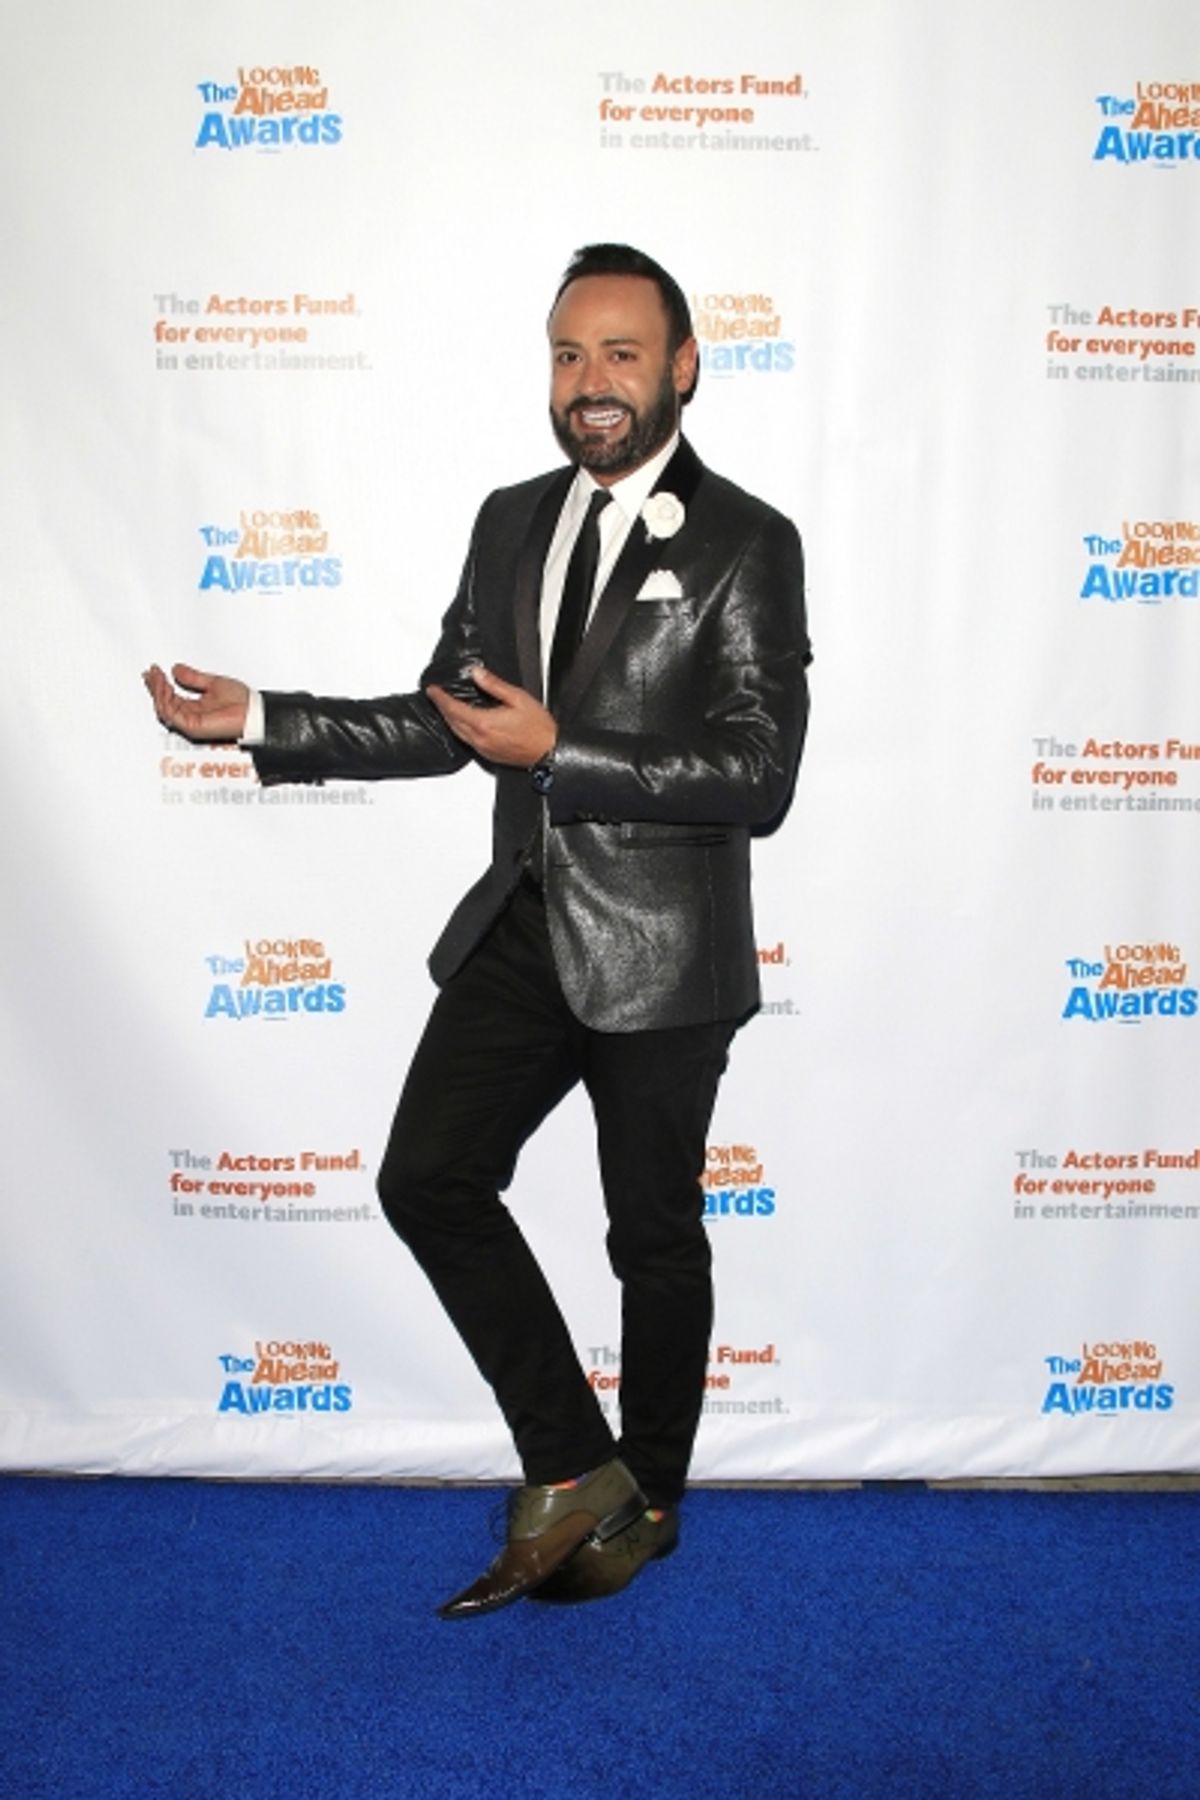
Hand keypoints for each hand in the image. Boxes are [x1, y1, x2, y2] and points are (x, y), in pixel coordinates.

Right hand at [143, 662, 249, 742]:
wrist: (253, 713)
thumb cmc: (242, 702)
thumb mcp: (213, 683)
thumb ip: (193, 678)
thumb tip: (177, 670)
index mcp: (195, 708)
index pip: (171, 697)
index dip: (160, 684)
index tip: (155, 670)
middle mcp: (191, 716)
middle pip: (164, 703)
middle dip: (155, 686)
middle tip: (151, 672)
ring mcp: (191, 723)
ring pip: (164, 708)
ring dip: (158, 691)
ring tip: (157, 676)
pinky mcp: (193, 727)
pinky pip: (172, 714)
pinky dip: (165, 700)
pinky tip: (165, 686)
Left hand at [426, 665, 555, 767]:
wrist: (549, 752)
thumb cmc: (538, 729)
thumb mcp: (518, 698)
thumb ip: (494, 685)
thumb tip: (477, 673)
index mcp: (484, 723)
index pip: (453, 708)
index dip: (440, 698)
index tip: (433, 690)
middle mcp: (480, 738)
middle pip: (452, 721)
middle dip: (441, 708)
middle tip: (436, 696)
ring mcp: (483, 748)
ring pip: (457, 732)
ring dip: (449, 719)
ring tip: (445, 707)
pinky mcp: (488, 754)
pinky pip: (467, 740)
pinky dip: (460, 729)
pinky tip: (463, 723)